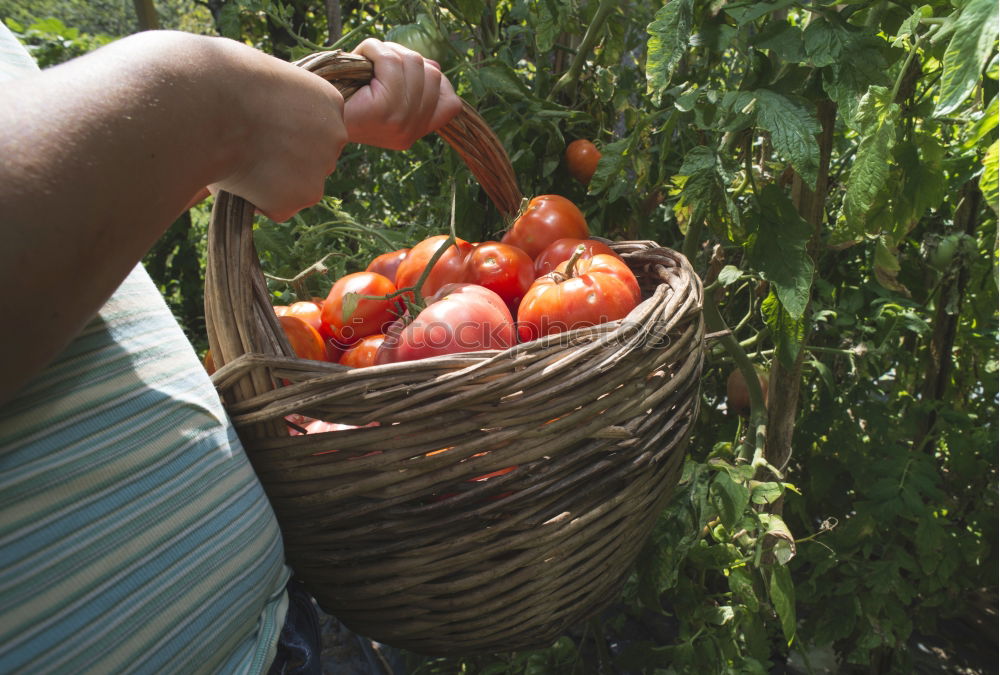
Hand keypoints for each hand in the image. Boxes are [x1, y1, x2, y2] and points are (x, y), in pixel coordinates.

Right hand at [205, 36, 349, 221]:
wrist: (213, 102)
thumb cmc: (225, 83)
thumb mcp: (265, 83)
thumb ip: (280, 109)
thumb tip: (267, 133)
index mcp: (329, 102)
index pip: (315, 128)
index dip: (284, 133)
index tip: (260, 127)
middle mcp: (336, 136)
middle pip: (312, 160)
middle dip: (285, 161)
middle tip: (248, 149)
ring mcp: (323, 168)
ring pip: (295, 187)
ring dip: (270, 182)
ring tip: (239, 159)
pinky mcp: (305, 196)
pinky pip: (277, 207)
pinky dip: (257, 200)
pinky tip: (238, 176)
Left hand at [343, 38, 462, 149]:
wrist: (306, 113)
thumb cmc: (342, 97)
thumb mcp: (386, 92)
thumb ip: (413, 83)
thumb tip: (432, 66)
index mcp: (413, 133)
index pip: (450, 104)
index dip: (433, 80)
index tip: (404, 75)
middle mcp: (410, 133)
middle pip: (433, 75)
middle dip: (404, 58)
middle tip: (377, 65)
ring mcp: (399, 123)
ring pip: (414, 64)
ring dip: (387, 52)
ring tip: (368, 63)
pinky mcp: (383, 110)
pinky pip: (391, 62)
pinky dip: (375, 50)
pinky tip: (361, 58)